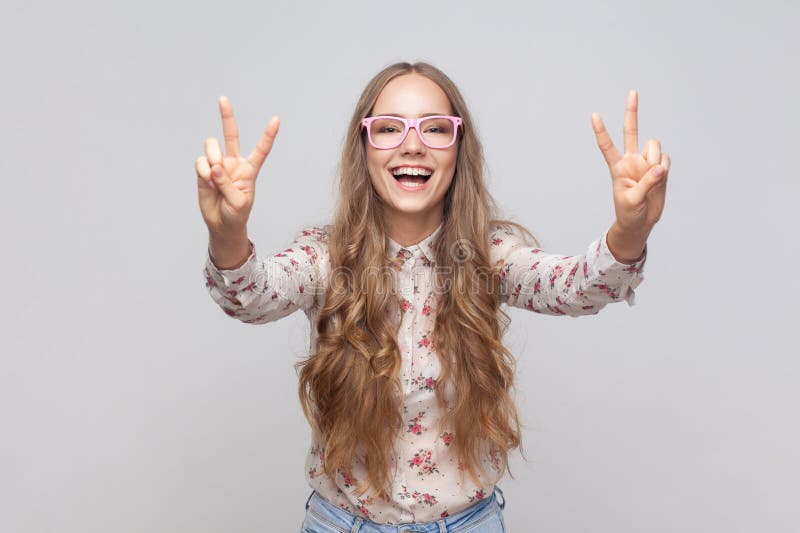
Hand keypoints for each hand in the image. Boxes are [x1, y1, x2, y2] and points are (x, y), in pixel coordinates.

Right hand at [195, 96, 279, 234]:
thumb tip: (215, 168)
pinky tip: (208, 183)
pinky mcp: (203, 170)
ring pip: (212, 146)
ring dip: (213, 158)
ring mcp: (218, 164)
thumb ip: (228, 185)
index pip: (261, 149)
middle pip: (230, 134)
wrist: (221, 223)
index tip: (277, 119)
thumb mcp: (239, 203)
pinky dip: (203, 172)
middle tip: (223, 99)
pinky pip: (200, 162)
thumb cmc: (236, 213)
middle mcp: (233, 162)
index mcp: (250, 169)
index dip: (268, 135)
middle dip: (226, 116)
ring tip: (215, 176)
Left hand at [592, 90, 670, 234]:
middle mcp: (631, 160)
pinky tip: (659, 180)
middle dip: (632, 111)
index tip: (594, 115)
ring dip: (655, 159)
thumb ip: (646, 183)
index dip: (601, 131)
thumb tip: (660, 166)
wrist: (642, 221)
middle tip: (632, 91)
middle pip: (631, 131)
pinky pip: (666, 160)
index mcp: (617, 167)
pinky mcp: (660, 167)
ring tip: (651, 179)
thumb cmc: (629, 212)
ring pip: (654, 146)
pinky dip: (664, 169)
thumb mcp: (632, 200)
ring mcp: (646, 162)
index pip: (607, 146)